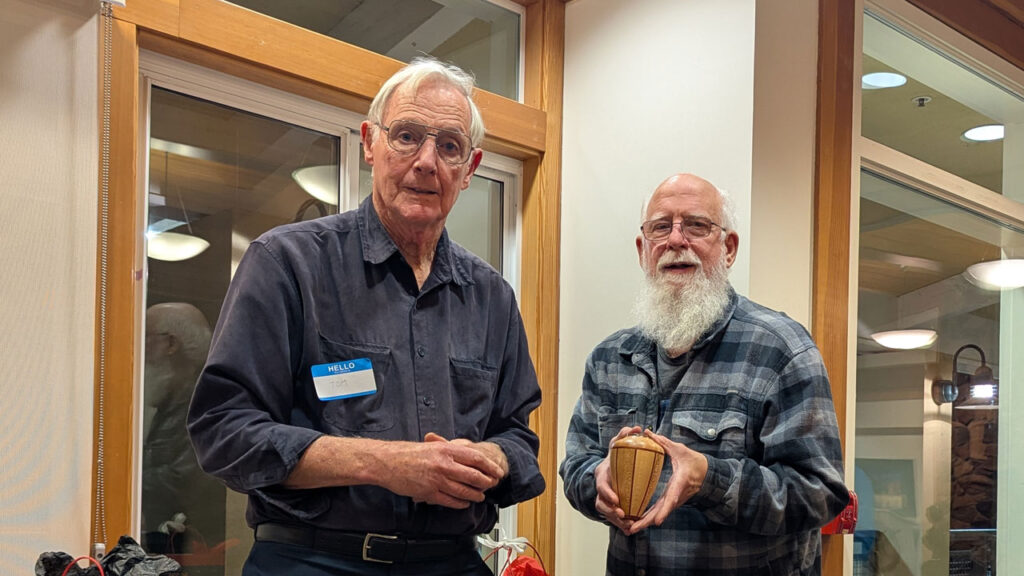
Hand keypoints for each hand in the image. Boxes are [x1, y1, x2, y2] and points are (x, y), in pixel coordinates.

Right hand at [378, 432, 503, 508]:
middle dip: (486, 482)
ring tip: (481, 496)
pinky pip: (450, 501)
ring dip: (475, 495)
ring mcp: (437, 480)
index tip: (497, 472)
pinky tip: (465, 503)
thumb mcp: (432, 446)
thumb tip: (468, 453)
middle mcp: (444, 464)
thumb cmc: (408, 453)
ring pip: (464, 491)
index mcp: (446, 450)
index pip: (476, 458)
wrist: (388, 462)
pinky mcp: (429, 493)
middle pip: (474, 476)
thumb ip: (450, 449)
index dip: (490, 467)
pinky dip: (460, 503)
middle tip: (492, 485)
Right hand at [593, 426, 642, 532]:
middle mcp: (600, 488)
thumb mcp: (616, 444)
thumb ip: (623, 435)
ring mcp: (603, 497)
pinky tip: (629, 530)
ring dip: (616, 521)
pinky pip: (613, 517)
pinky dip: (620, 524)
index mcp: (601, 474)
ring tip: (628, 526)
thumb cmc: (615, 455)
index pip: (601, 485)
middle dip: (611, 512)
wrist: (609, 466)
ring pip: (606, 513)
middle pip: (601, 504)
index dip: (607, 494)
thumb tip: (635, 427)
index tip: (617, 500)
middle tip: (623, 516)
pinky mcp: (610, 505)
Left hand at [627, 429, 707, 533]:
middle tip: (633, 528)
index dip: (664, 509)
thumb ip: (663, 442)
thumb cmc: (693, 460)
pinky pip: (660, 510)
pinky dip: (649, 517)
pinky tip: (638, 521)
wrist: (706, 472)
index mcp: (681, 481)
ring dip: (646, 522)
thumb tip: (647, 432)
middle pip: (663, 511)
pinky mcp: (672, 500)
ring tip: (631, 529)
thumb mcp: (680, 449)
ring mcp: (675, 499)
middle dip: (648, 521)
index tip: (657, 521)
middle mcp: (678, 494)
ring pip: (660, 513)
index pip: (673, 497)